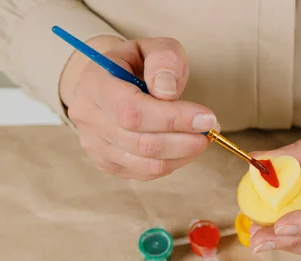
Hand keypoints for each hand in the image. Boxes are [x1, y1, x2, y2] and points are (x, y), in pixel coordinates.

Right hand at [60, 36, 217, 179]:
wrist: (110, 82)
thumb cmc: (136, 65)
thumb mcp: (152, 47)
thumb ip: (164, 60)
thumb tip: (167, 92)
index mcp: (95, 85)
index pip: (132, 112)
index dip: (173, 119)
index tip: (207, 117)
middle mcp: (90, 119)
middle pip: (143, 144)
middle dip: (186, 140)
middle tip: (211, 129)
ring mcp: (96, 146)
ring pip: (148, 164)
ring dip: (184, 154)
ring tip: (202, 137)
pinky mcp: (108, 165)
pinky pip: (147, 173)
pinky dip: (174, 162)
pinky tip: (184, 146)